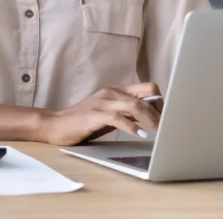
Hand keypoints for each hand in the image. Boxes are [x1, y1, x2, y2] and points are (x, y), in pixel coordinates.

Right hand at [36, 83, 161, 146]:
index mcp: (116, 90)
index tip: (167, 118)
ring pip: (134, 106)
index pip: (149, 87)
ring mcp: (102, 102)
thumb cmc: (84, 122)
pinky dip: (131, 126)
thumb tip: (153, 116)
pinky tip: (139, 134)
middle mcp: (111, 93)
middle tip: (167, 128)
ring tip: (159, 132)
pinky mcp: (94, 115)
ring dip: (150, 120)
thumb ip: (128, 112)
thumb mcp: (110, 114)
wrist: (56, 125)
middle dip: (160, 113)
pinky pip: (117, 118)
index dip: (161, 102)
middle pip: (145, 96)